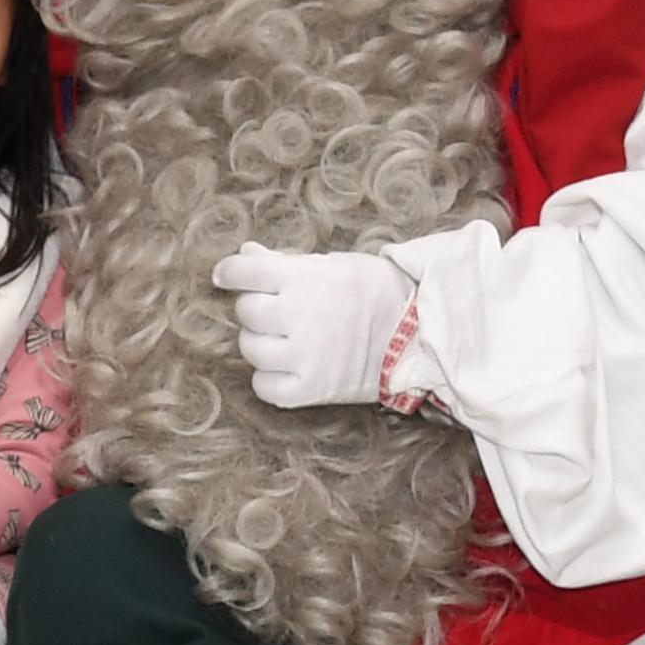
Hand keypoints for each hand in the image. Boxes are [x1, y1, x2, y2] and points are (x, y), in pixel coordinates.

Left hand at [210, 242, 420, 410]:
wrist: (419, 334)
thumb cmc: (376, 291)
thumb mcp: (333, 264)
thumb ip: (286, 262)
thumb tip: (246, 254)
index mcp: (304, 279)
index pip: (244, 272)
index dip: (230, 271)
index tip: (225, 274)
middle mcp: (298, 317)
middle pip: (246, 311)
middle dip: (255, 306)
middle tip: (277, 308)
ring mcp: (303, 356)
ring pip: (250, 348)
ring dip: (260, 341)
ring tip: (284, 337)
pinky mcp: (310, 389)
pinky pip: (264, 386)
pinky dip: (268, 378)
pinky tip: (286, 366)